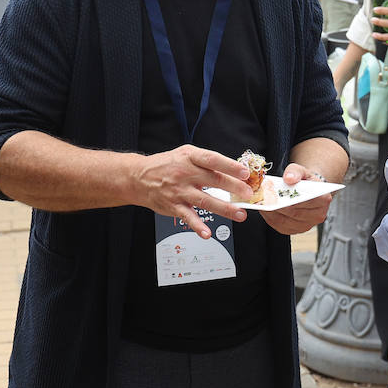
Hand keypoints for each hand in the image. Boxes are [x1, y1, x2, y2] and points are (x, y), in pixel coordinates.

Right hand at [128, 145, 251, 237]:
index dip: (230, 166)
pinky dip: (197, 226)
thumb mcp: (185, 154)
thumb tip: (232, 171)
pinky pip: (188, 217)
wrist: (139, 177)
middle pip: (214, 180)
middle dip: (234, 188)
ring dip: (224, 209)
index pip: (213, 160)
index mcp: (190, 157)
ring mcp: (179, 191)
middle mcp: (185, 173)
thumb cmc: (166, 165)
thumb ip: (206, 161)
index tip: (245, 173)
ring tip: (240, 214)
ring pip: (205, 200)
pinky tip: (207, 233)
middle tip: (248, 194)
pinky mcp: (174, 206)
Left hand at [260, 164, 332, 235]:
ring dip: (272, 213)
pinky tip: (264, 209)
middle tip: (265, 199)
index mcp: (323, 199)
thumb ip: (295, 171)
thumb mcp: (302, 170)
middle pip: (295, 213)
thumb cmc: (305, 181)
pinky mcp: (295, 230)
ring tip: (261, 203)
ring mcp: (306, 225)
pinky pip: (280, 226)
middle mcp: (317, 215)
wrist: (308, 190)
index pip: (307, 201)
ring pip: (285, 221)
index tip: (278, 195)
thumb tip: (288, 179)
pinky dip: (270, 218)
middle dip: (278, 206)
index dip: (292, 199)